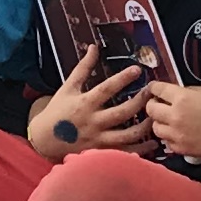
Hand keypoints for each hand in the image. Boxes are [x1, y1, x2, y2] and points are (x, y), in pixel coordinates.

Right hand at [30, 57, 151, 158]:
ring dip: (144, 127)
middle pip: (121, 113)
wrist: (44, 140)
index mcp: (85, 103)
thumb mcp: (68, 87)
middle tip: (152, 93)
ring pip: (126, 135)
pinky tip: (152, 144)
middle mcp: (93, 122)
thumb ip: (83, 68)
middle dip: (139, 102)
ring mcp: (98, 139)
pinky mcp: (100, 153)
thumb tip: (93, 47)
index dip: (122, 78)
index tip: (137, 69)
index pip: (106, 89)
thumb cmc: (57, 111)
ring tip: (156, 117)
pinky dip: (140, 150)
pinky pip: (124, 153)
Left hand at [142, 78, 200, 160]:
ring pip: (156, 128)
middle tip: (159, 104)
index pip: (157, 90)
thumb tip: (172, 94)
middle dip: (153, 105)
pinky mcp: (183, 149)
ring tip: (170, 120)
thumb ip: (185, 92)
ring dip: (160, 122)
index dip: (154, 88)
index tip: (153, 89)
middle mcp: (176, 116)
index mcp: (182, 98)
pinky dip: (170, 137)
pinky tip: (179, 133)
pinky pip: (167, 142)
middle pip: (150, 110)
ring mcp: (178, 135)